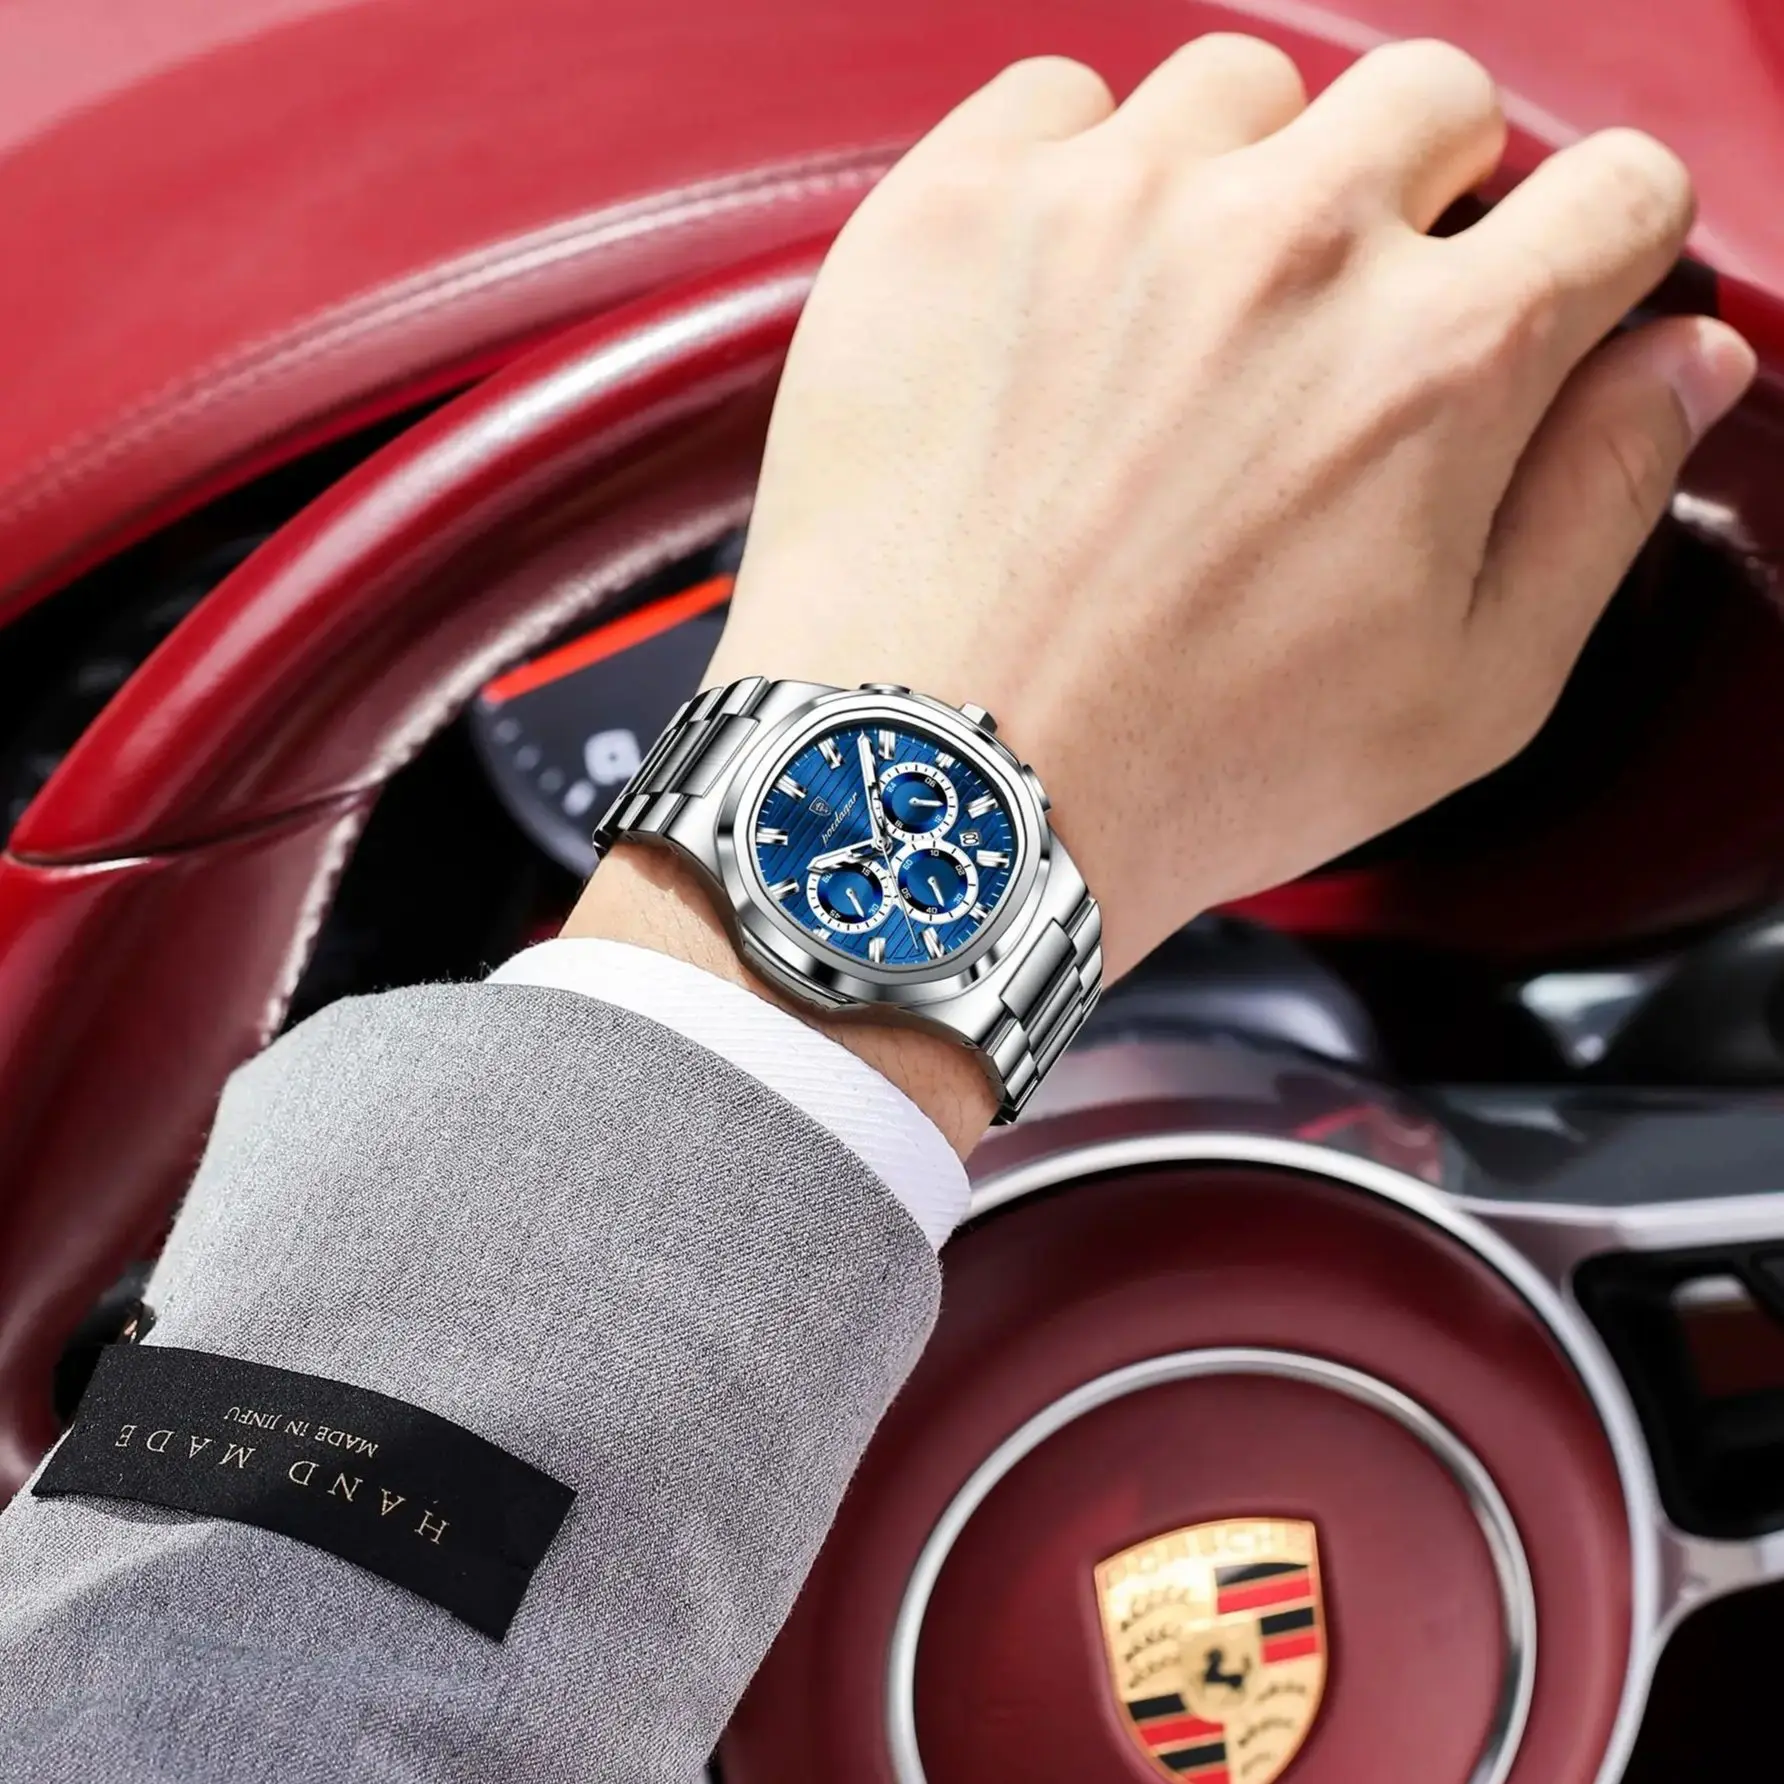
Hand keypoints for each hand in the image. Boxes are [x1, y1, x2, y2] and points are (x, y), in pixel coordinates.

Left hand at [707, 35, 1754, 981]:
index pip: (1612, 191)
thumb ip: (1596, 502)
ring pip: (1245, 92)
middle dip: (1420, 201)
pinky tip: (1060, 301)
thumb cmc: (1182, 771)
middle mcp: (1288, 246)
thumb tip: (1681, 359)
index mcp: (1441, 358)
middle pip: (1432, 103)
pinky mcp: (959, 211)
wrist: (935, 788)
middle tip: (1337, 329)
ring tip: (1180, 330)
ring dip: (1245, 182)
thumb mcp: (1462, 698)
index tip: (1539, 291)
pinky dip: (1076, 174)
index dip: (1593, 248)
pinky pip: (1057, 101)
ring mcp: (1111, 208)